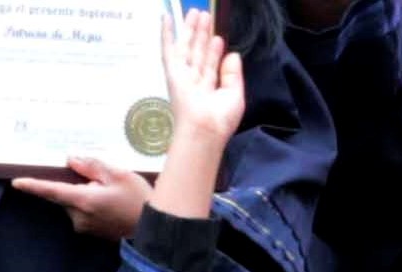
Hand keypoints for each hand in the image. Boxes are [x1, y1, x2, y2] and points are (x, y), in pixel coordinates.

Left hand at [13, 158, 151, 240]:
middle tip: (105, 182)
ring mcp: (86, 227)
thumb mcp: (119, 175)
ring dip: (88, 194)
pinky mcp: (93, 233)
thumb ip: (92, 166)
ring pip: (76, 203)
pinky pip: (85, 212)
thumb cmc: (139, 201)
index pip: (52, 191)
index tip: (17, 183)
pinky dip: (94, 205)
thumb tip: (71, 160)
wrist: (156, 230)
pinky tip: (114, 204)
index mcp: (84, 201)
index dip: (33, 186)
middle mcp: (80, 217)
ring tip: (114, 194)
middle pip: (66, 194)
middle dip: (79, 184)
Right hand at [162, 9, 244, 146]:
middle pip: (198, 52)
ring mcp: (183, 76)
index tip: (219, 37)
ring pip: (187, 47)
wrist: (204, 129)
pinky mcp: (173, 72)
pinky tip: (167, 18)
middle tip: (205, 16)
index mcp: (210, 89)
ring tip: (196, 12)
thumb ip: (233, 74)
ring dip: (190, 29)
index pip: (211, 65)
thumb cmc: (220, 119)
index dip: (215, 51)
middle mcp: (195, 82)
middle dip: (202, 34)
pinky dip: (166, 33)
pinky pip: (168, 50)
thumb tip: (233, 54)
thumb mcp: (235, 95)